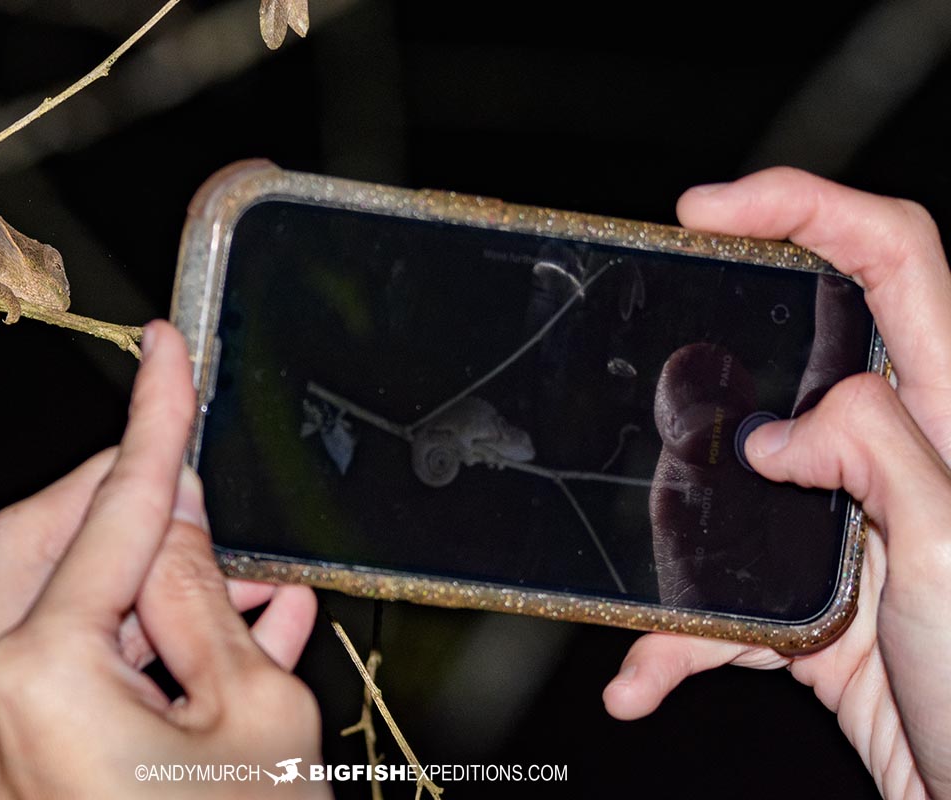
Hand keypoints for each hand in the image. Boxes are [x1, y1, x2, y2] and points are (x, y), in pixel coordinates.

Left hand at [0, 321, 330, 798]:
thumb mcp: (260, 712)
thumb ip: (205, 594)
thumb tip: (180, 516)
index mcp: (39, 677)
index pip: (113, 509)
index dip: (156, 419)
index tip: (167, 350)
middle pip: (47, 537)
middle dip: (129, 498)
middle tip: (203, 487)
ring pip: (54, 598)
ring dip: (146, 575)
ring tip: (246, 584)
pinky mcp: (9, 769)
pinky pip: (65, 664)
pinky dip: (138, 636)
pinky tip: (230, 629)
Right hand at [602, 168, 950, 798]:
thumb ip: (878, 454)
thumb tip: (783, 431)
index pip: (895, 260)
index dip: (804, 207)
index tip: (707, 210)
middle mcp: (901, 458)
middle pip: (801, 353)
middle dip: (716, 362)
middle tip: (652, 373)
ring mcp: (850, 526)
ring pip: (736, 487)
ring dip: (675, 540)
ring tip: (647, 592)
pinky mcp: (812, 595)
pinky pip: (721, 592)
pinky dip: (676, 636)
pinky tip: (644, 678)